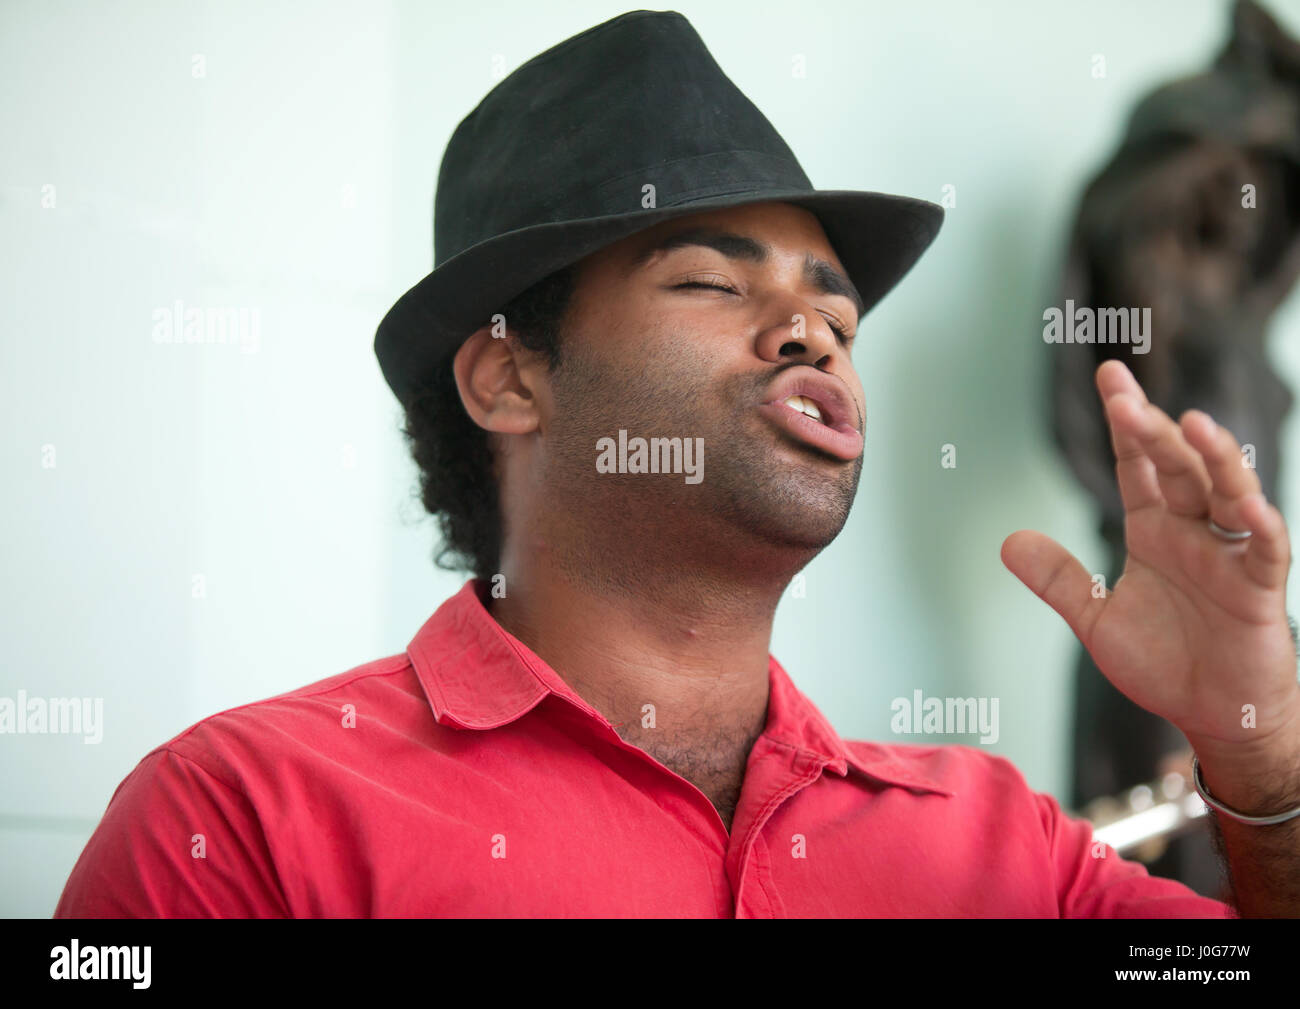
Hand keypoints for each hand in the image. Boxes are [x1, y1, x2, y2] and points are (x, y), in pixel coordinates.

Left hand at [1002, 360, 1299, 756]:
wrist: (1212, 713)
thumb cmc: (1165, 662)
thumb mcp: (1096, 618)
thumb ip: (1059, 579)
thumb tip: (1007, 541)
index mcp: (1154, 531)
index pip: (1138, 465)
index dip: (1125, 424)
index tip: (1109, 377)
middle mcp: (1192, 532)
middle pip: (1176, 467)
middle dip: (1153, 429)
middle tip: (1124, 395)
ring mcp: (1229, 556)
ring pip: (1226, 493)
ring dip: (1213, 459)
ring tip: (1193, 424)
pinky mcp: (1259, 590)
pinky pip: (1264, 550)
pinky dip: (1258, 525)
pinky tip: (1244, 505)